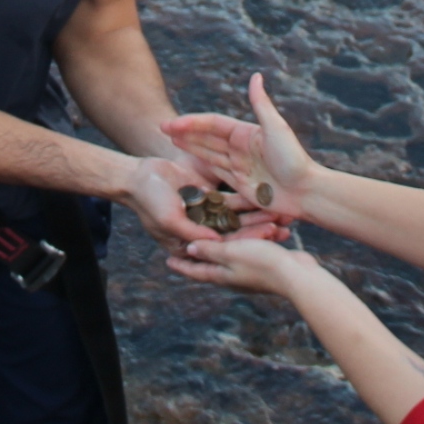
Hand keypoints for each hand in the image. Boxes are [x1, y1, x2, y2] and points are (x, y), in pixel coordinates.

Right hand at [125, 157, 289, 254]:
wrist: (138, 178)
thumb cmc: (149, 202)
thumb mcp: (169, 219)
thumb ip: (192, 232)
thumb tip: (216, 243)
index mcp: (193, 245)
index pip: (225, 245)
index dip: (248, 240)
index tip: (270, 233)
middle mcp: (204, 235)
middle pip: (237, 234)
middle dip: (260, 231)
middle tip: (285, 227)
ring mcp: (208, 218)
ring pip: (239, 219)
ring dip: (259, 217)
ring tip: (283, 214)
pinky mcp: (211, 202)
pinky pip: (234, 204)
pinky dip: (250, 202)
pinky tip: (270, 199)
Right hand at [163, 73, 313, 217]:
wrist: (306, 191)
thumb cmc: (293, 159)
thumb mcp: (276, 128)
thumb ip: (261, 104)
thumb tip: (255, 76)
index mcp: (246, 133)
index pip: (213, 124)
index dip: (191, 123)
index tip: (171, 123)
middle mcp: (241, 148)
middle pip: (207, 138)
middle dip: (185, 133)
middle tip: (161, 129)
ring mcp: (240, 166)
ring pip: (208, 154)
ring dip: (189, 147)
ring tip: (169, 141)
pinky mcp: (240, 185)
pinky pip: (216, 174)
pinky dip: (201, 167)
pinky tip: (188, 164)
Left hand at [167, 237, 317, 295]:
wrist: (296, 276)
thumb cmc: (262, 263)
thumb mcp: (231, 253)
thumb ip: (210, 251)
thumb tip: (189, 250)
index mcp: (221, 274)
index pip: (195, 270)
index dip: (181, 265)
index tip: (167, 261)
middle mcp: (234, 275)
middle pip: (212, 262)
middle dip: (202, 253)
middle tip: (188, 245)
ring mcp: (250, 271)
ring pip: (235, 253)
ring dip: (228, 242)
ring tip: (218, 234)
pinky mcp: (266, 264)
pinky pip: (253, 248)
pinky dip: (250, 239)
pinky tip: (251, 230)